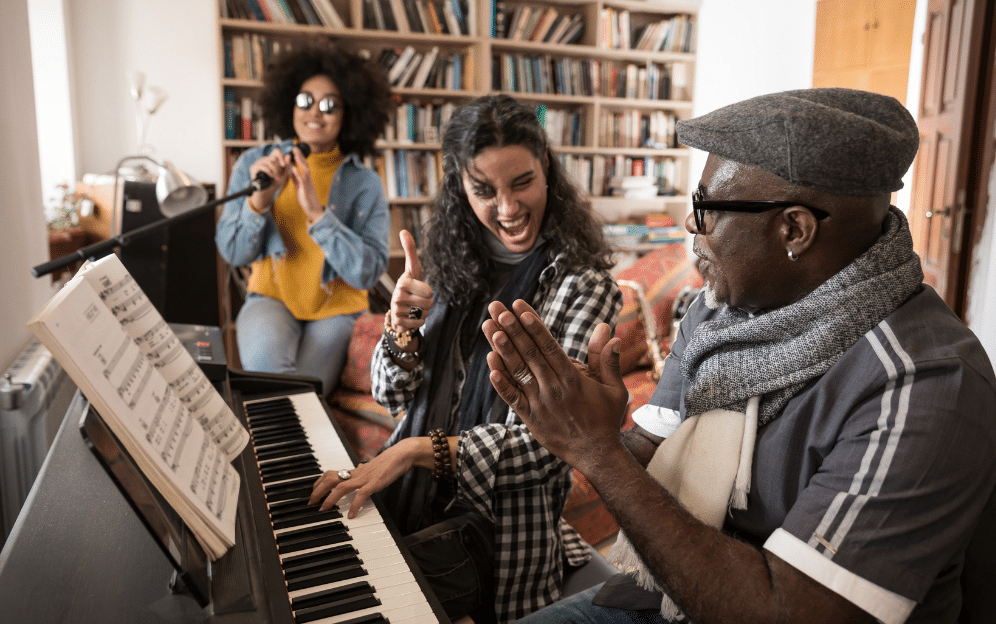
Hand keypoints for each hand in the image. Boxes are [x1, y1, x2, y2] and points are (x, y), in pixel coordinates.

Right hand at [247, 149, 290, 210]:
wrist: (267, 192)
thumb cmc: (275, 183)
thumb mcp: (284, 175)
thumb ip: (287, 166)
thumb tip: (288, 156)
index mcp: (272, 159)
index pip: (276, 151)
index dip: (281, 156)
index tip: (283, 165)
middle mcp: (264, 159)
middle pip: (274, 158)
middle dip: (278, 168)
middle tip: (279, 176)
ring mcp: (258, 163)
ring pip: (269, 162)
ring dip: (274, 170)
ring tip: (275, 177)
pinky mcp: (253, 168)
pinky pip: (262, 166)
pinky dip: (268, 171)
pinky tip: (271, 176)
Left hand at [286, 145, 324, 223]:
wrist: (313, 209)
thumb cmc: (306, 198)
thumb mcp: (299, 186)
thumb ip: (295, 178)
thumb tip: (290, 171)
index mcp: (305, 178)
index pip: (303, 165)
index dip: (299, 157)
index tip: (295, 149)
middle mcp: (308, 179)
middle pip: (305, 165)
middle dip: (300, 156)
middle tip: (295, 147)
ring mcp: (308, 184)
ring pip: (305, 170)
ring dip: (300, 162)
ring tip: (295, 155)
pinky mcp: (306, 190)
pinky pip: (302, 180)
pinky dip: (298, 174)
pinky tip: (293, 169)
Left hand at [309, 440, 417, 517]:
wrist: (401, 454)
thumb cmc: (388, 461)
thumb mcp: (372, 466)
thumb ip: (364, 468)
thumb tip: (360, 466)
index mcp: (354, 471)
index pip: (330, 474)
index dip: (318, 483)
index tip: (313, 492)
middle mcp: (356, 474)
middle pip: (330, 479)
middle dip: (318, 491)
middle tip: (311, 503)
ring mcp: (364, 478)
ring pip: (341, 487)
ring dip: (330, 499)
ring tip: (324, 510)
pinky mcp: (374, 483)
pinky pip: (361, 495)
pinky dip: (354, 505)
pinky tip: (351, 515)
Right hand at [389, 230, 432, 333]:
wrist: (398, 310)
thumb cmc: (410, 286)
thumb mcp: (413, 269)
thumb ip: (410, 250)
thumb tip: (403, 230)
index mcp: (404, 281)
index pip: (429, 290)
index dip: (428, 291)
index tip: (418, 288)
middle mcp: (398, 294)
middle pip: (429, 302)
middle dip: (427, 303)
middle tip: (417, 300)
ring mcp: (396, 309)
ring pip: (425, 313)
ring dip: (423, 312)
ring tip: (413, 308)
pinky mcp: (398, 321)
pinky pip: (420, 323)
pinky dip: (419, 322)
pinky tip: (410, 317)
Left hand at [482, 300, 629, 469]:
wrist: (597, 454)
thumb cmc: (606, 419)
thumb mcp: (614, 388)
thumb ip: (607, 359)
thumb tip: (609, 330)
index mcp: (572, 378)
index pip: (548, 345)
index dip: (533, 325)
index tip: (520, 307)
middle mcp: (553, 388)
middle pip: (528, 353)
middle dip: (512, 328)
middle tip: (497, 308)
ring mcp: (540, 404)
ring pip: (517, 371)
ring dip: (502, 349)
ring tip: (489, 328)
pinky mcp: (531, 419)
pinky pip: (512, 399)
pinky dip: (501, 384)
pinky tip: (490, 367)